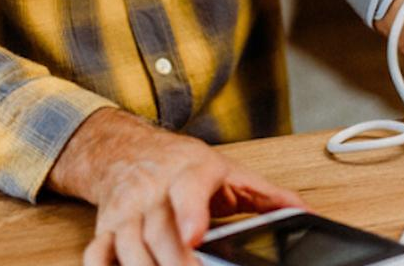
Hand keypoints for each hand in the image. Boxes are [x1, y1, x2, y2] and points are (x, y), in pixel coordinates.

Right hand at [50, 108, 306, 265]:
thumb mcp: (228, 171)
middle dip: (175, 262)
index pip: (187, 191)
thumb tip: (305, 212)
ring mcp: (125, 212)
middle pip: (158, 232)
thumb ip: (268, 196)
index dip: (190, 214)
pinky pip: (97, 256)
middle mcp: (152, 192)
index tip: (195, 236)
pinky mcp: (106, 229)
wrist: (126, 149)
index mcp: (188, 173)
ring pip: (128, 248)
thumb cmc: (180, 164)